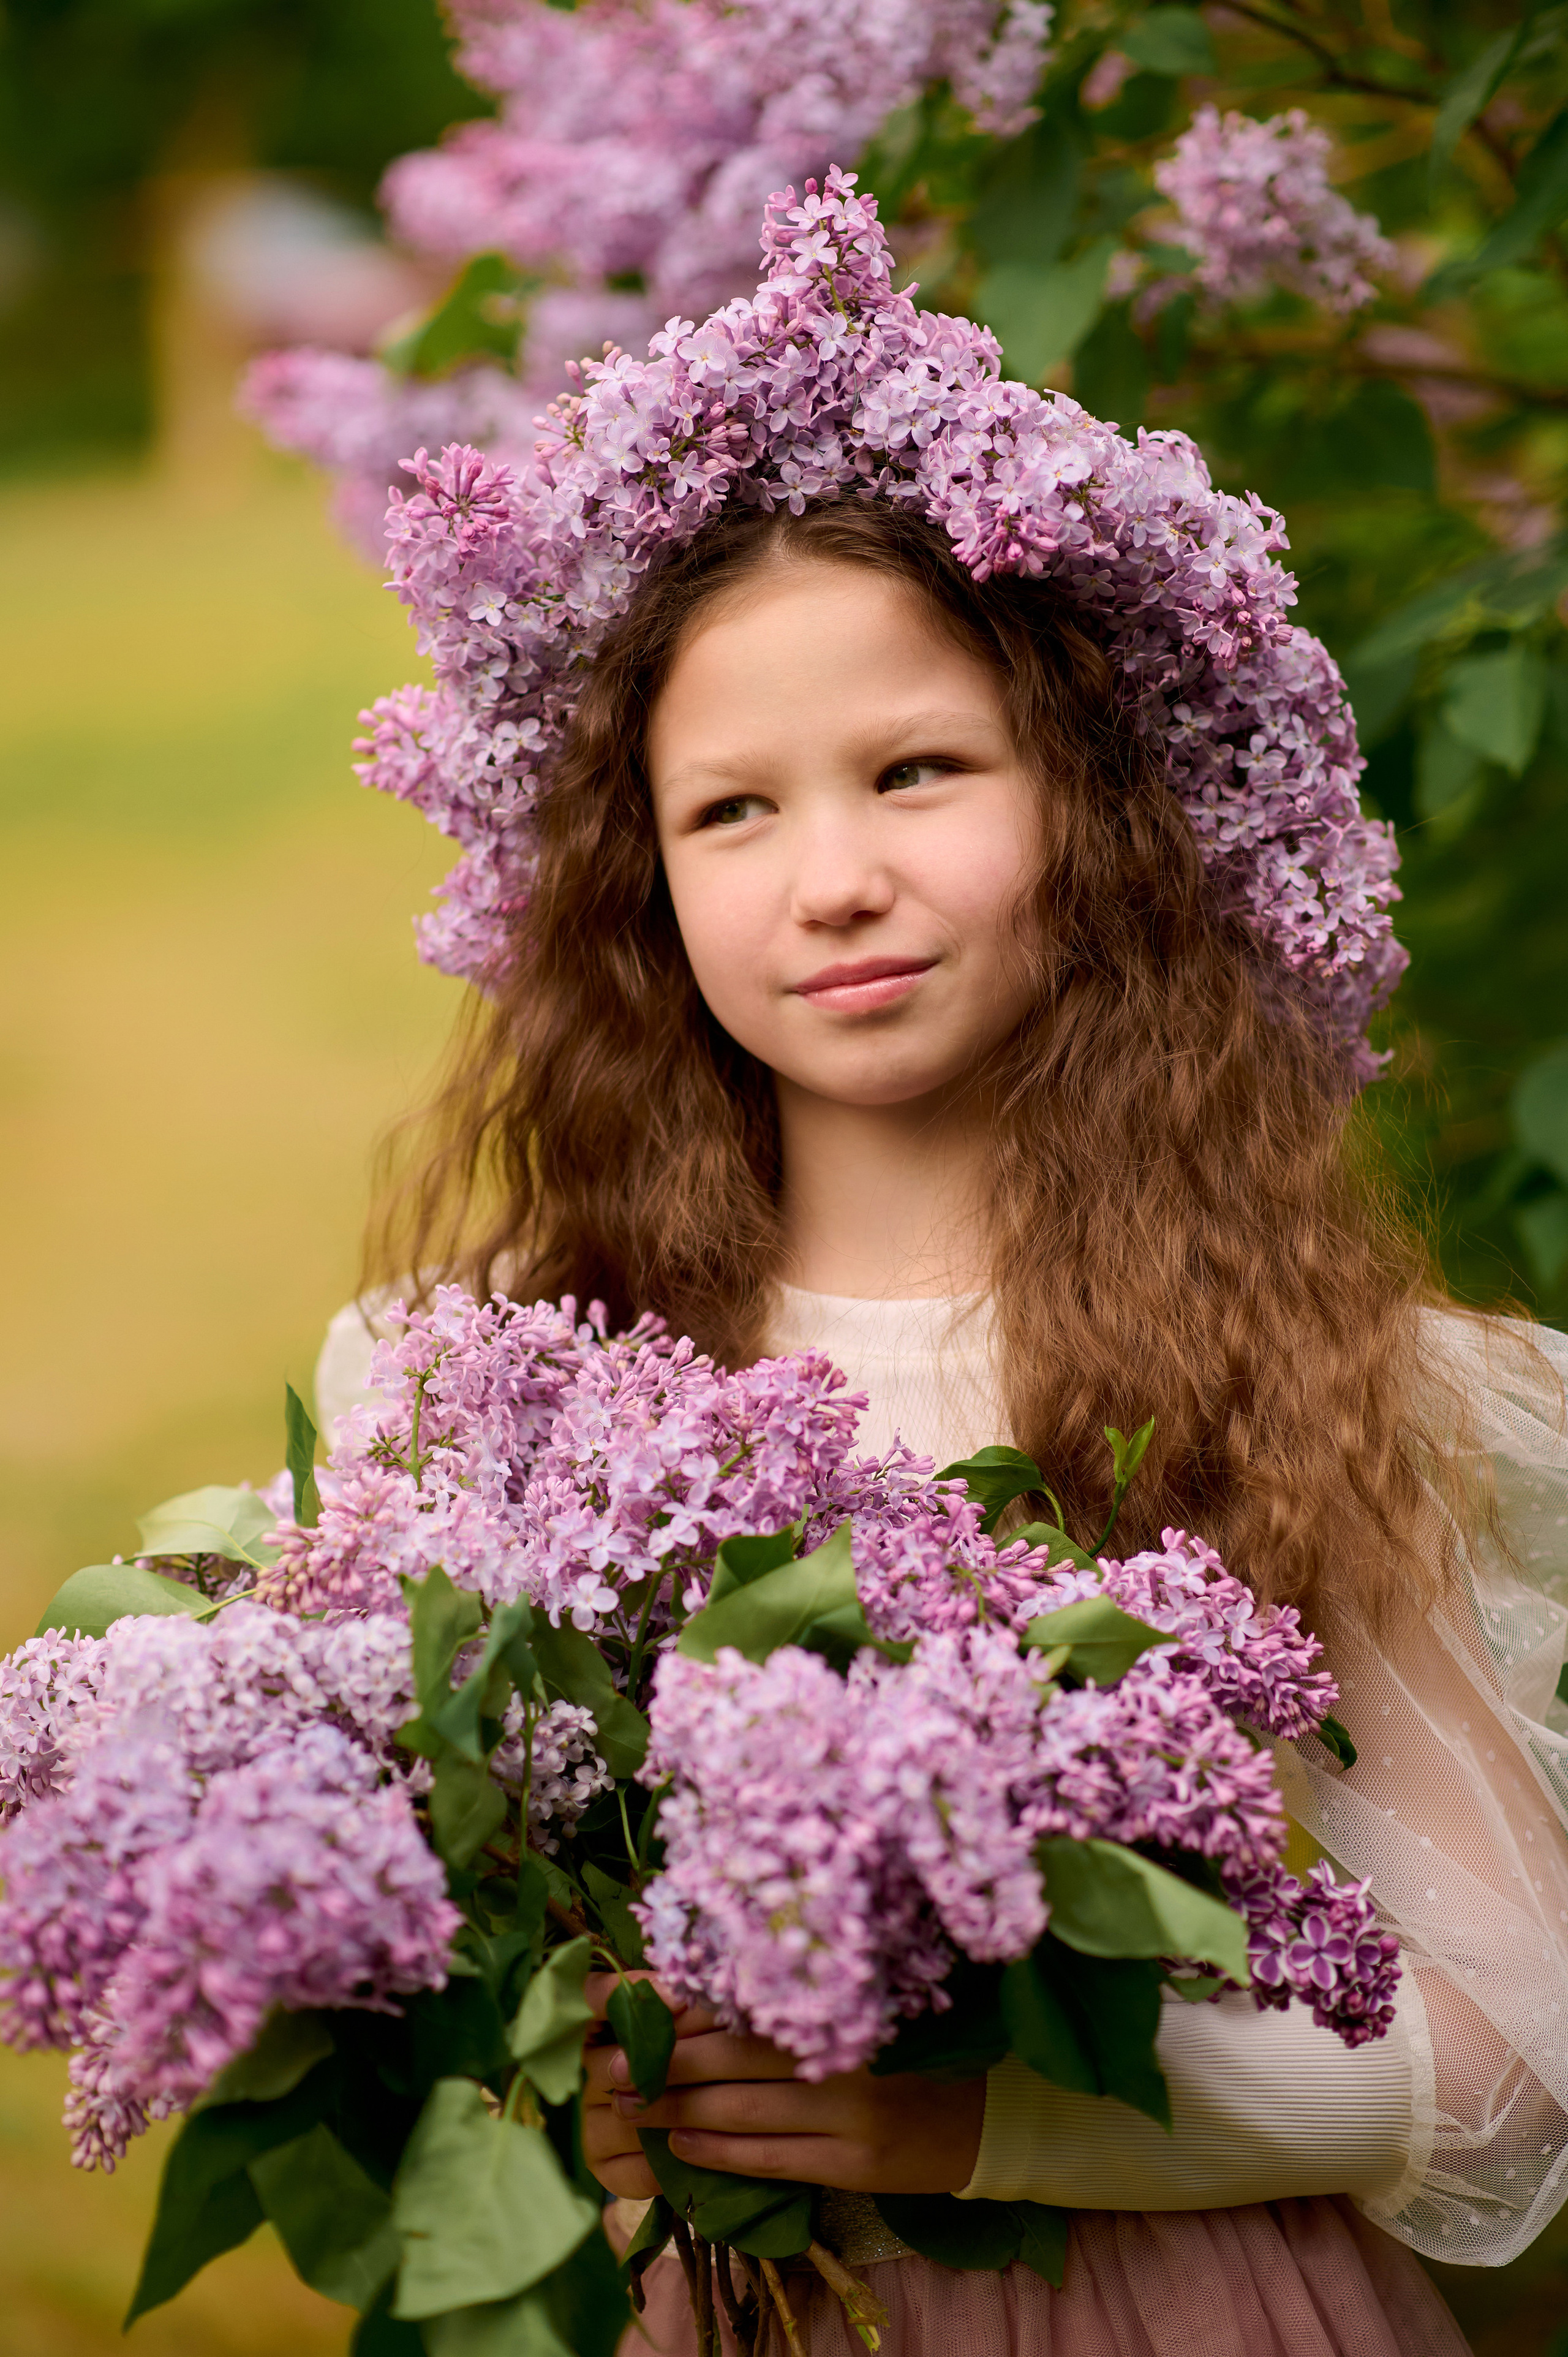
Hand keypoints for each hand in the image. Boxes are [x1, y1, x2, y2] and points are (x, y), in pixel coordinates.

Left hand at [581, 1975, 984, 2198]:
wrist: (990, 2111)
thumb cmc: (908, 2048)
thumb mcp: (854, 2007)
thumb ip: (786, 1997)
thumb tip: (691, 1988)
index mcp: (837, 1998)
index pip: (734, 1998)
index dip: (670, 2003)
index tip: (615, 2003)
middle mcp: (840, 2048)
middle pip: (724, 2053)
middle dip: (655, 2058)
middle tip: (599, 2059)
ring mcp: (849, 2109)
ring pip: (739, 2109)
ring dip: (672, 2107)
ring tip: (626, 2104)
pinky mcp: (855, 2162)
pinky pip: (772, 2158)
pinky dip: (719, 2150)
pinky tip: (680, 2143)